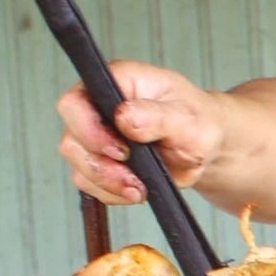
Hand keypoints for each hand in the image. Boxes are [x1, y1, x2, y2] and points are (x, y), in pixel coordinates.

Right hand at [57, 61, 224, 206]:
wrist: (204, 147)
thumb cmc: (197, 123)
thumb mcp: (189, 121)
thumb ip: (158, 117)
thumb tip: (124, 116)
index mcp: (117, 82)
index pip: (75, 101)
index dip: (88, 129)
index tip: (122, 150)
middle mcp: (98, 107)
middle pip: (71, 139)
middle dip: (101, 165)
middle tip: (133, 176)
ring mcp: (94, 136)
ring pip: (79, 165)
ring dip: (108, 183)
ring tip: (140, 185)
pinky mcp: (99, 161)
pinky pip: (90, 184)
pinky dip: (112, 192)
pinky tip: (138, 188)